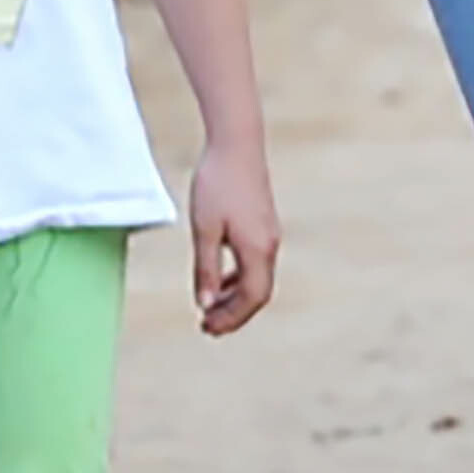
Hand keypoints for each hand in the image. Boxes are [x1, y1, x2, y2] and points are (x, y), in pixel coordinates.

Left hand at [188, 136, 279, 336]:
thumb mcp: (204, 229)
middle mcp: (269, 245)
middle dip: (233, 313)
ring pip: (257, 279)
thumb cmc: (217, 183)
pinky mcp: (263, 225)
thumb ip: (205, 269)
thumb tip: (205, 303)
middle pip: (257, 294)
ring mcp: (269, 235)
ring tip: (210, 308)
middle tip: (207, 327)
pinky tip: (220, 280)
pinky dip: (238, 278)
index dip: (231, 318)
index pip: (251, 298)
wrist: (237, 144)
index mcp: (257, 250)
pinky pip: (255, 263)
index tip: (207, 328)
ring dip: (234, 297)